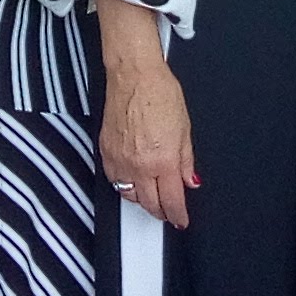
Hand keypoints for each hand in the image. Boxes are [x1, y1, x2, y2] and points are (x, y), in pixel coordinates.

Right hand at [100, 49, 197, 227]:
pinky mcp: (105, 152)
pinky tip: (133, 180)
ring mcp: (120, 160)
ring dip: (142, 200)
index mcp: (163, 160)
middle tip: (168, 211)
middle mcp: (140, 165)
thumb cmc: (159, 93)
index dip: (178, 215)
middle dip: (161, 211)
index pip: (171, 201)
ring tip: (152, 196)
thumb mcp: (185, 128)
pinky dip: (125, 185)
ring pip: (129, 196)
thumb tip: (189, 180)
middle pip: (149, 204)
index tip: (181, 219)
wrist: (133, 76)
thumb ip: (186, 160)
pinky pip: (115, 180)